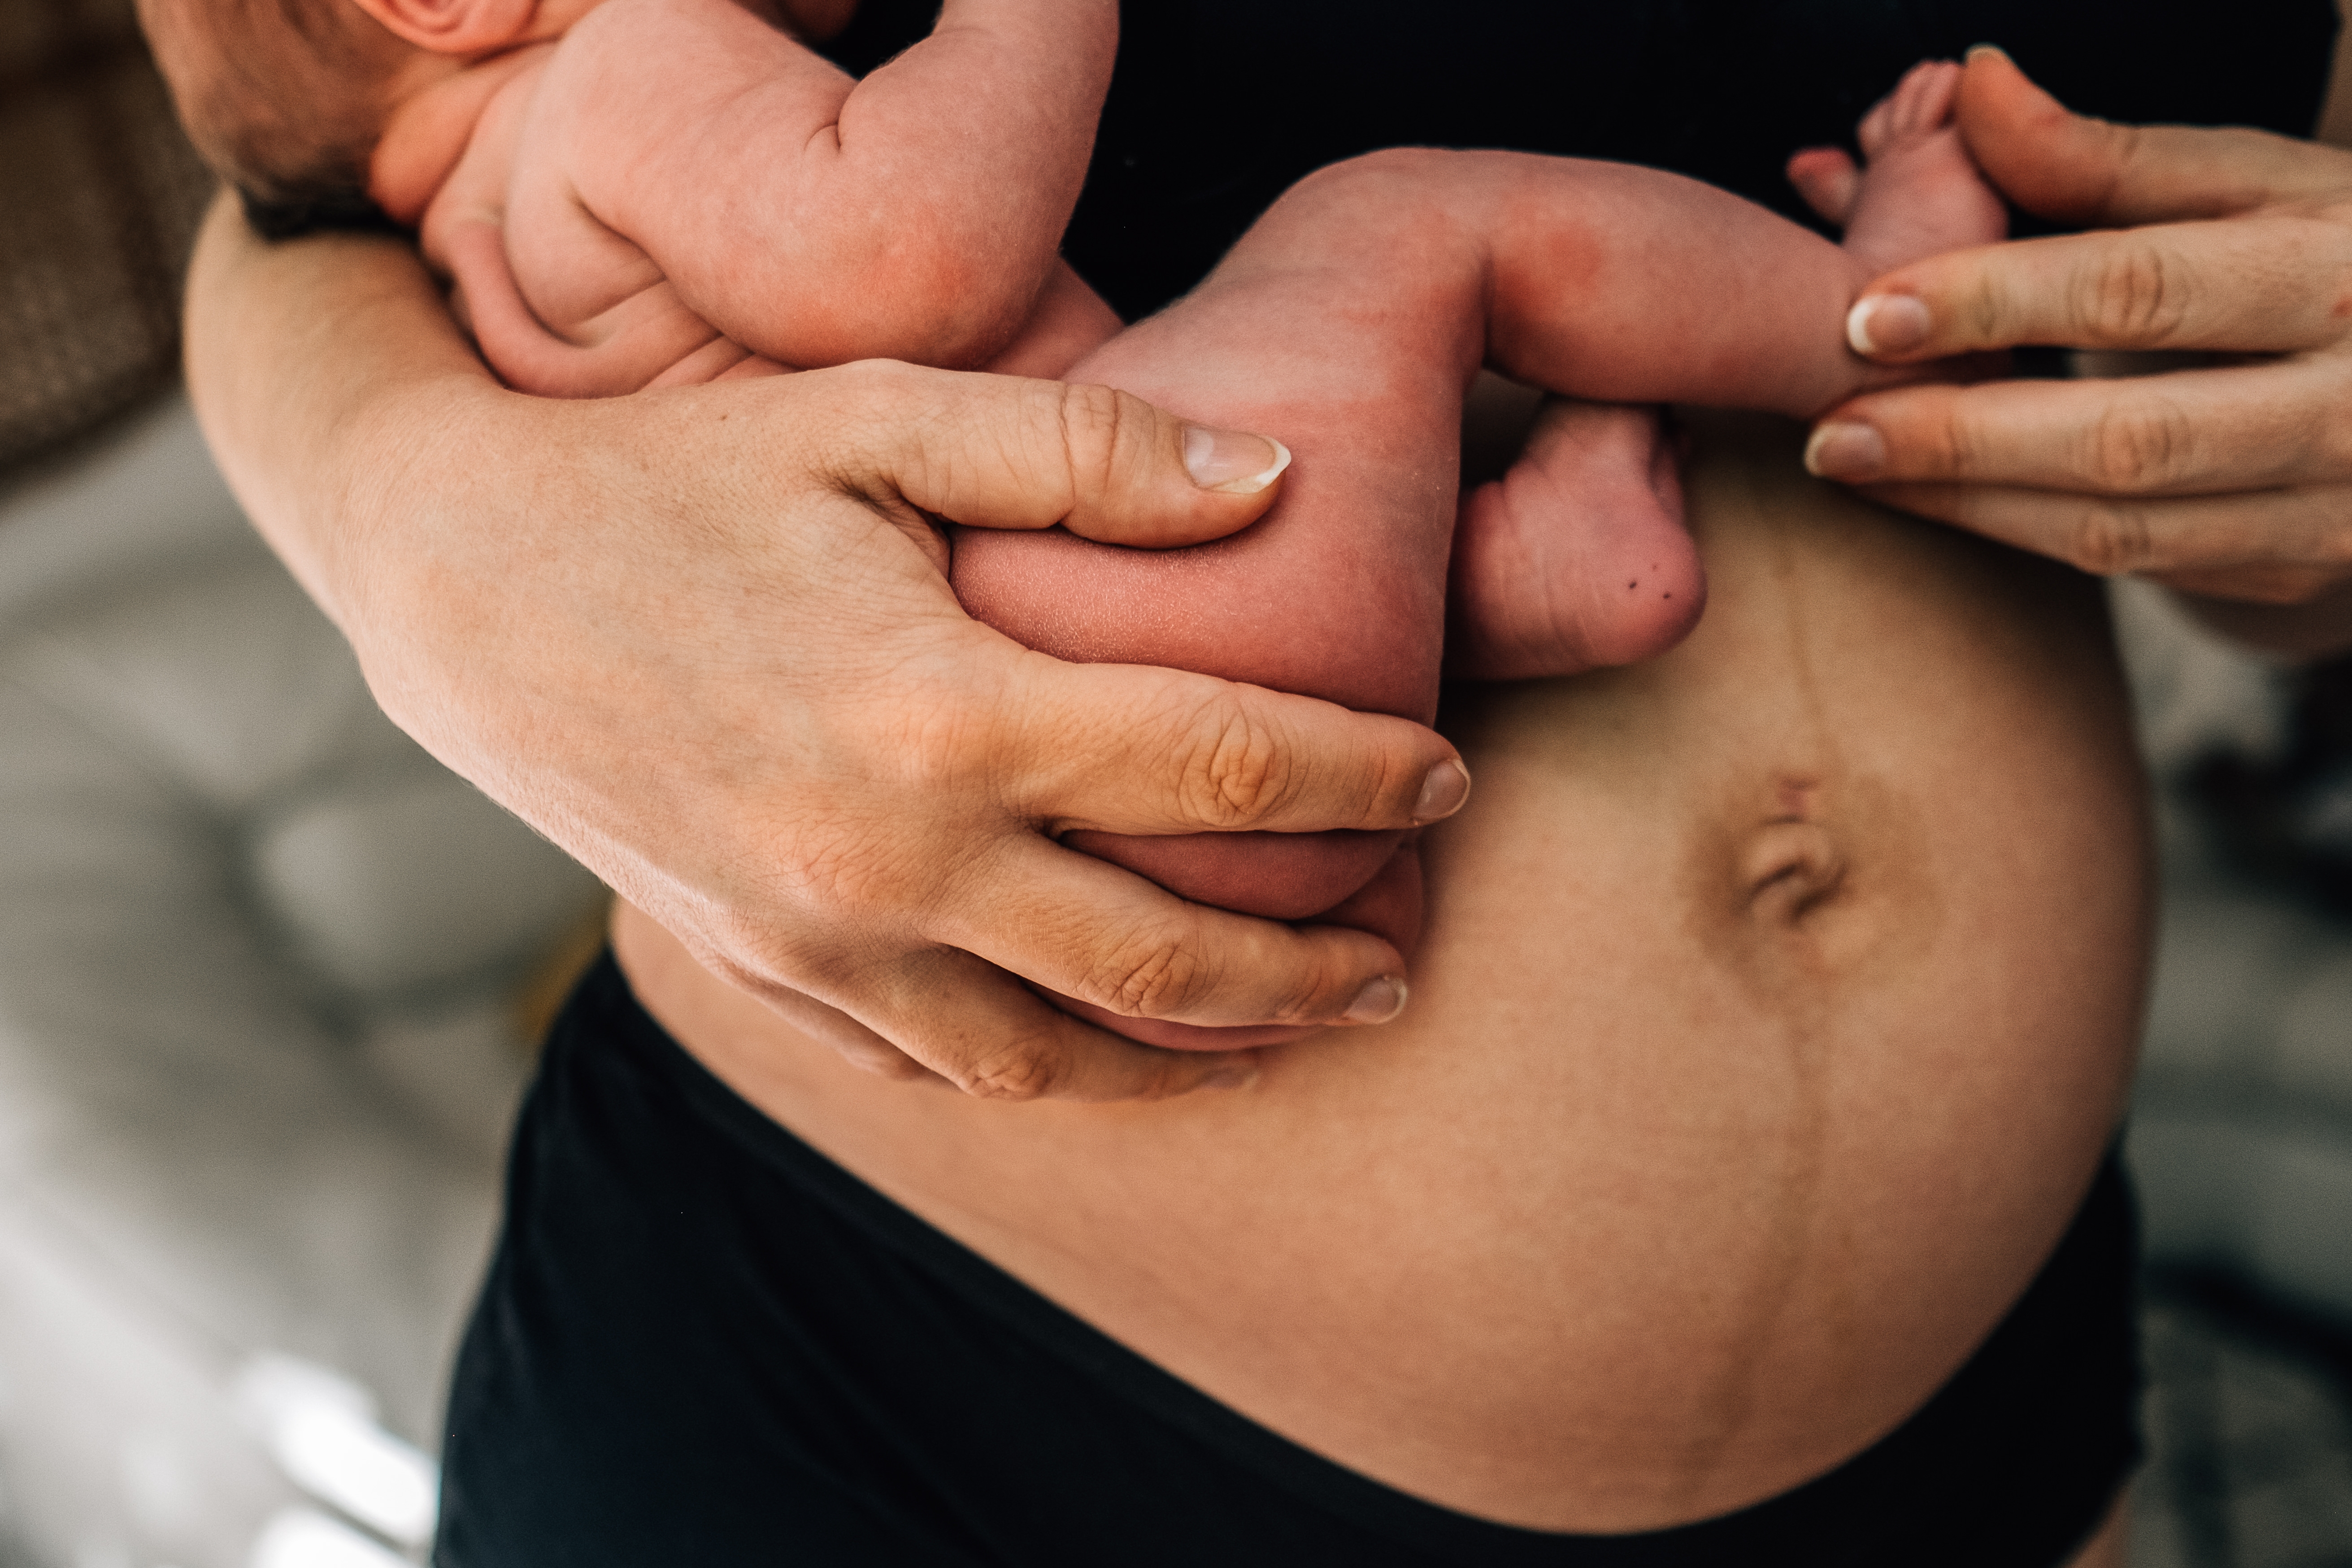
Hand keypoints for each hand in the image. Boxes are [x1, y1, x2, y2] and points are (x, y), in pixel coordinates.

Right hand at [183, 197, 1468, 1101]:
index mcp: (940, 714)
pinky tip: (1131, 1050)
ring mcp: (823, 948)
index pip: (1218, 766)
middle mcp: (890, 863)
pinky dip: (1064, 1074)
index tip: (1447, 773)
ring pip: (1066, 1057)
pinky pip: (949, 1073)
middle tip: (1409, 953)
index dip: (1361, 775)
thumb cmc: (678, 482)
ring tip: (1306, 1026)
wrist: (459, 585)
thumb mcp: (876, 418)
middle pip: (1169, 958)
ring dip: (1209, 1055)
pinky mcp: (770, 981)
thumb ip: (1088, 451)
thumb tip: (1277, 478)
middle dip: (1318, 964)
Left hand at [1803, 46, 2351, 651]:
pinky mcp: (2292, 571)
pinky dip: (2019, 534)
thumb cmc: (2336, 253)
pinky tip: (1933, 497)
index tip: (1870, 312)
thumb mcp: (2258, 183)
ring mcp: (2328, 507)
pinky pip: (2138, 568)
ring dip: (1968, 503)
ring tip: (1850, 463)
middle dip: (1962, 438)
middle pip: (2128, 439)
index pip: (2144, 289)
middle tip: (1831, 429)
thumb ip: (2109, 157)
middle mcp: (2349, 404)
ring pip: (2120, 529)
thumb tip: (1978, 86)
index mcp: (2341, 272)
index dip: (1997, 302)